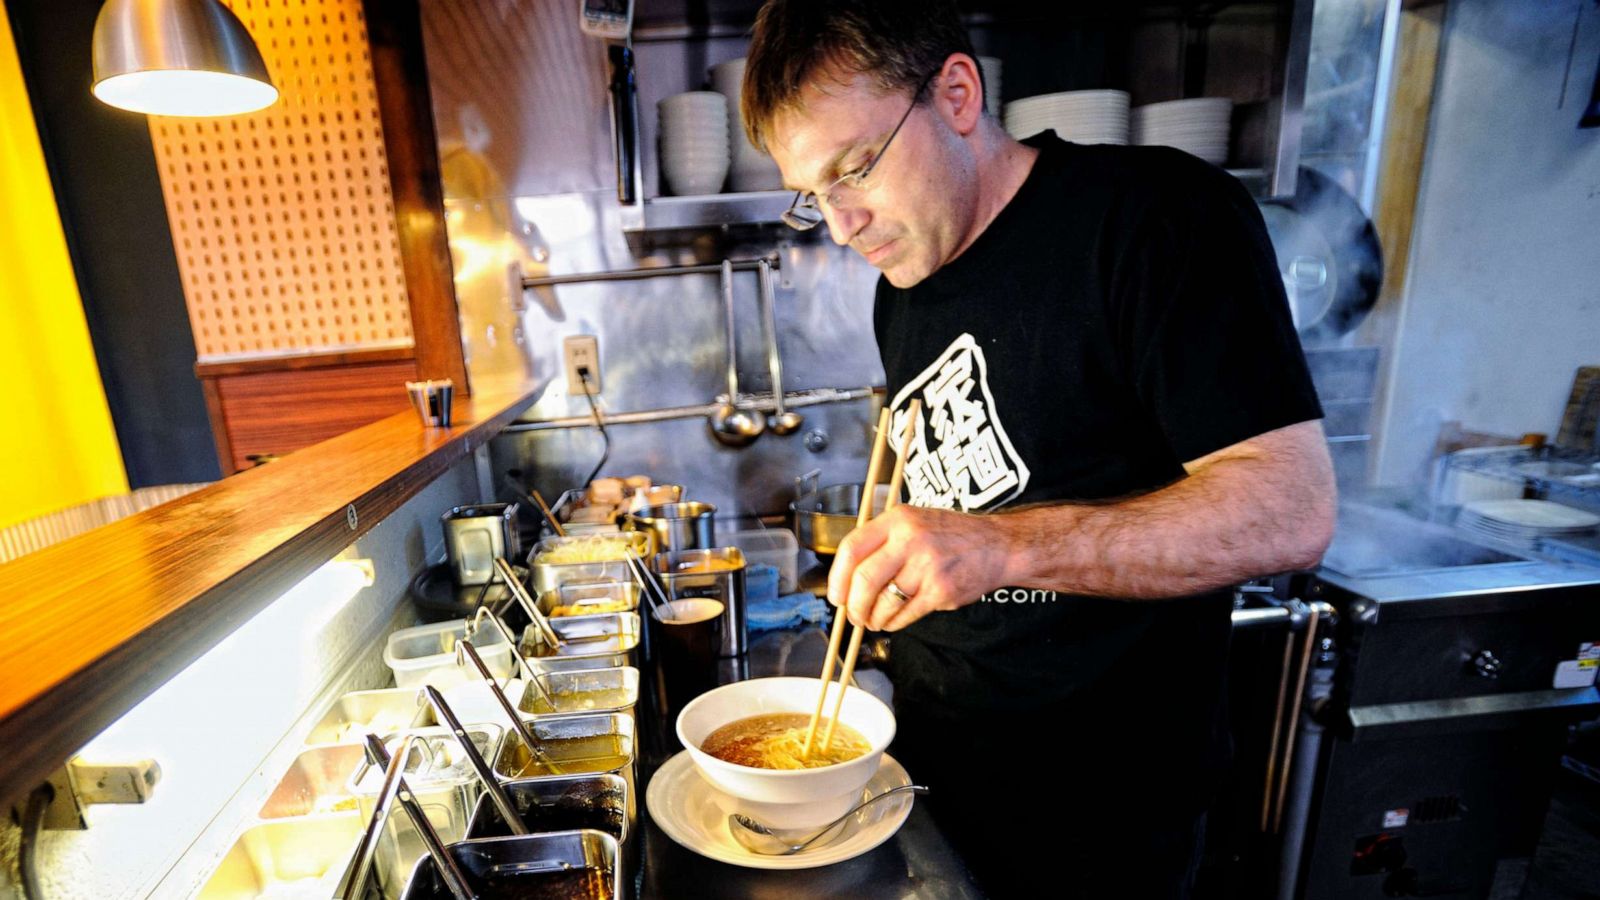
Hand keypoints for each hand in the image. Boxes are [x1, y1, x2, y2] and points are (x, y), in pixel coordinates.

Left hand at [827, 505, 1008, 631]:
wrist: (996, 546)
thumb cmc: (949, 536)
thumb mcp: (913, 521)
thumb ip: (881, 542)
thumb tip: (847, 579)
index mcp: (898, 520)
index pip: (852, 548)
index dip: (837, 577)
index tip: (836, 595)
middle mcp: (910, 540)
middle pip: (864, 580)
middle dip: (854, 606)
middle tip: (854, 615)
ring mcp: (928, 567)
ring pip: (884, 603)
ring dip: (874, 618)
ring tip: (875, 620)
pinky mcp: (941, 591)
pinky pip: (905, 615)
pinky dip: (894, 623)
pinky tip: (895, 619)